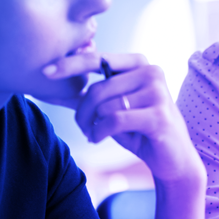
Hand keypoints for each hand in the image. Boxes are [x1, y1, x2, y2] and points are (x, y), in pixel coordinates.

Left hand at [40, 52, 205, 190]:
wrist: (172, 159)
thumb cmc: (139, 130)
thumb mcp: (110, 108)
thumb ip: (85, 95)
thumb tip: (46, 85)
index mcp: (140, 63)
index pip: (100, 59)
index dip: (71, 64)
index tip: (46, 72)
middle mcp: (152, 72)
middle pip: (99, 88)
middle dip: (82, 110)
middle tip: (81, 126)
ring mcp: (158, 92)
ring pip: (105, 105)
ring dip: (91, 124)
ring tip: (93, 133)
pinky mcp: (159, 115)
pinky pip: (115, 120)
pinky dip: (100, 132)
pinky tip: (98, 138)